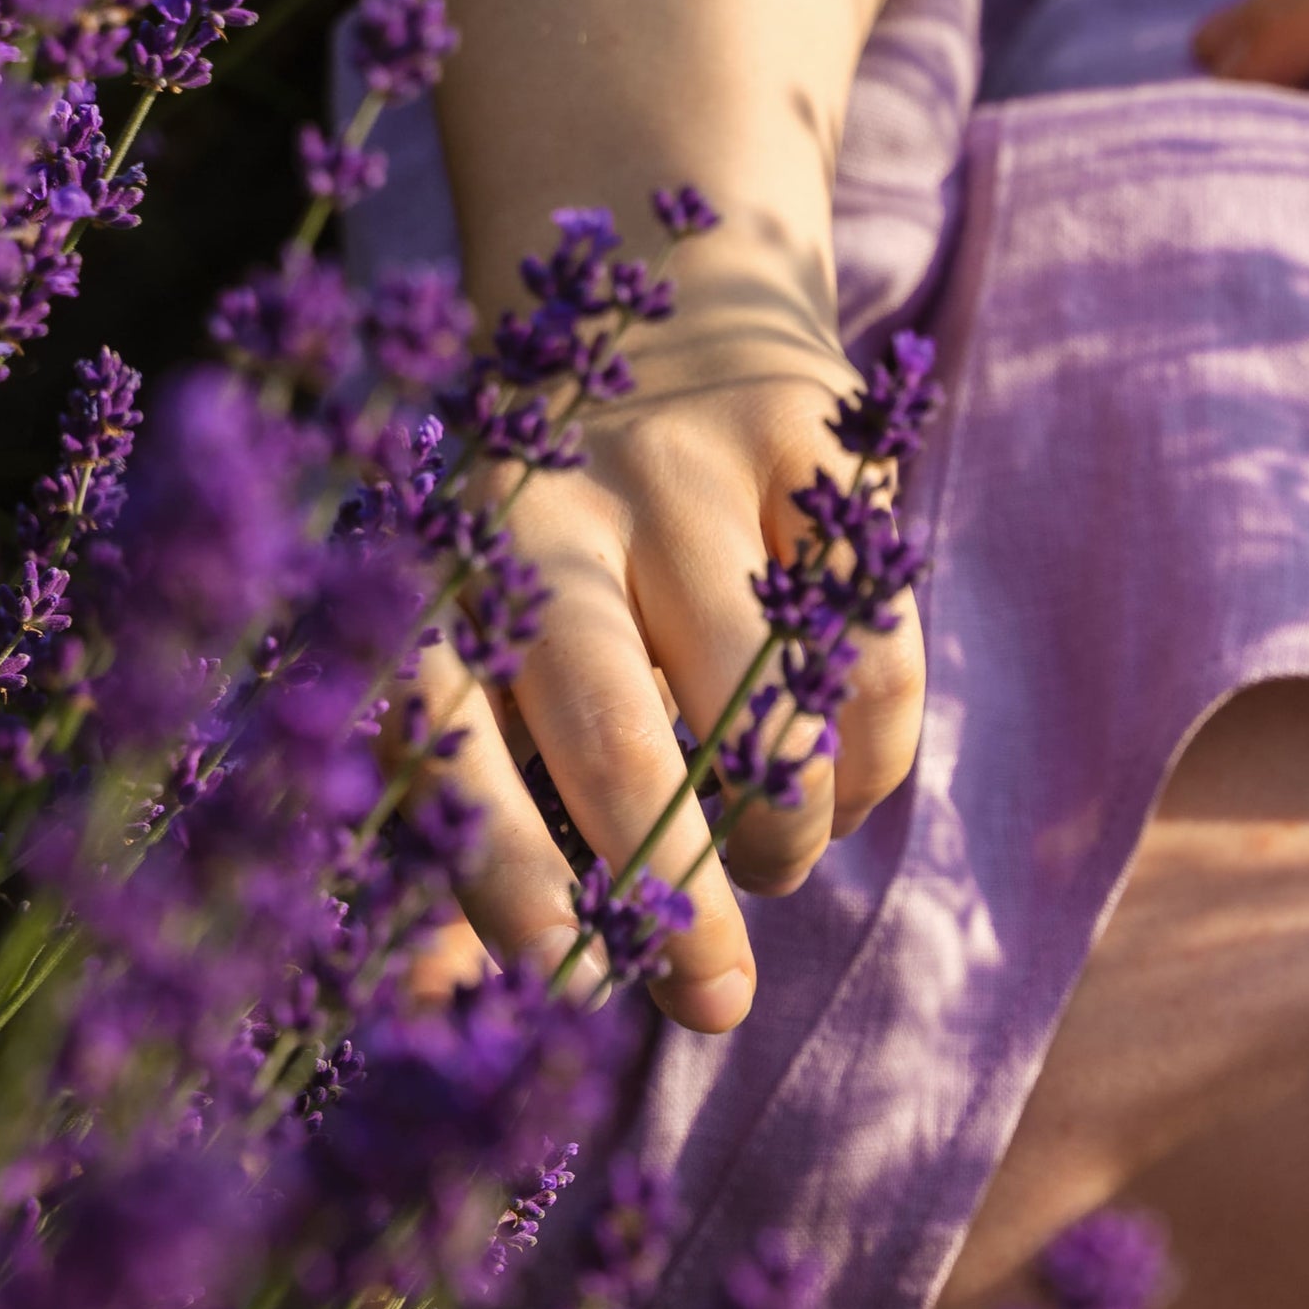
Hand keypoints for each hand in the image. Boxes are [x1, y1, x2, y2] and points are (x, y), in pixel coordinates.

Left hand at [399, 319, 920, 1032]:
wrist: (654, 300)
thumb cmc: (549, 537)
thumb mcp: (477, 633)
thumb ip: (465, 799)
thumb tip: (468, 1008)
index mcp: (433, 572)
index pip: (446, 745)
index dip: (505, 876)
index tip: (565, 982)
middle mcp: (542, 513)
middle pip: (620, 742)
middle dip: (677, 900)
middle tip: (717, 1002)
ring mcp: (685, 470)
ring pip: (770, 713)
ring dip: (783, 832)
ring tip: (775, 861)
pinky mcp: (812, 443)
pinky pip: (874, 653)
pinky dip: (872, 759)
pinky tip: (845, 789)